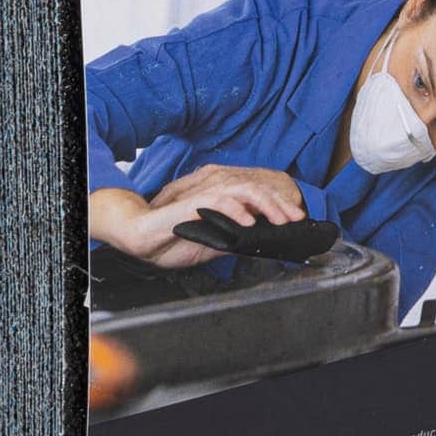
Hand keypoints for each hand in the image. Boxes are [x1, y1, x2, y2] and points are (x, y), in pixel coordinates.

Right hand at [92, 165, 307, 267]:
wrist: (139, 238)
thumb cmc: (169, 240)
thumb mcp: (209, 245)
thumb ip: (231, 241)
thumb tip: (256, 245)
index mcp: (222, 200)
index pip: (256, 197)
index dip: (278, 206)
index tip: (296, 220)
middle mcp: (215, 192)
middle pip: (256, 190)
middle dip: (279, 204)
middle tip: (296, 219)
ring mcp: (204, 194)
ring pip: (243, 190)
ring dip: (265, 205)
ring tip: (279, 220)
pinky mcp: (192, 202)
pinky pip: (219, 200)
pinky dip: (237, 210)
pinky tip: (249, 222)